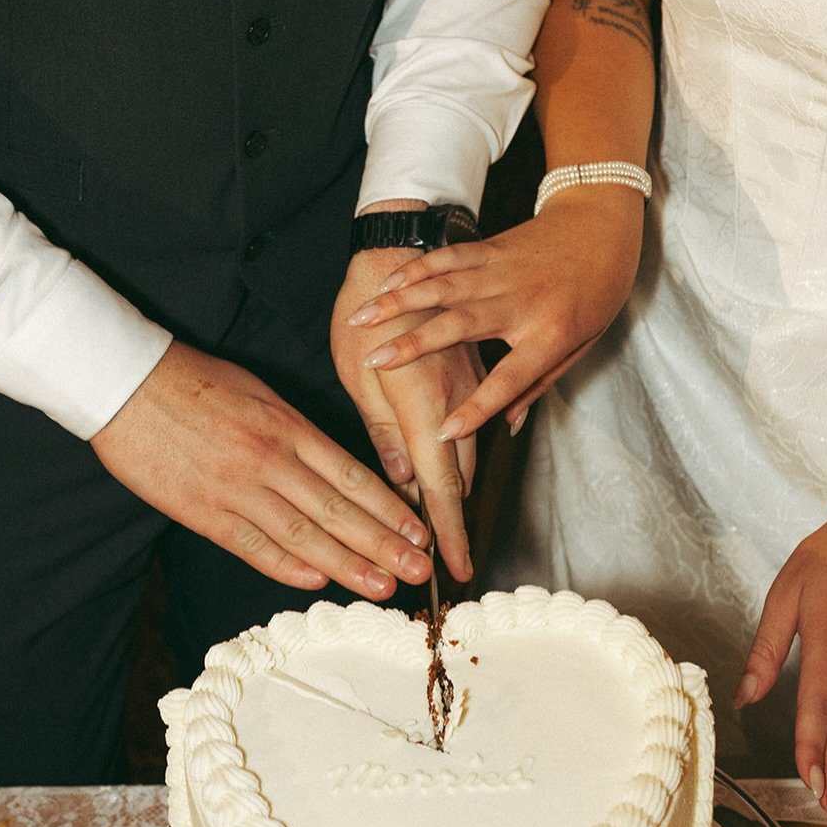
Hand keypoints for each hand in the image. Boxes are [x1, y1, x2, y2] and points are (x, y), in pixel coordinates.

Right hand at [90, 341, 432, 599]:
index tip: (419, 532)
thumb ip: (298, 436)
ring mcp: (236, 489)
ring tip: (383, 587)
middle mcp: (269, 460)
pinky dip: (287, 567)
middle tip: (420, 571)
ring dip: (347, 565)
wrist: (124, 382)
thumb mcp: (260, 396)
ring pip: (304, 535)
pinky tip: (318, 581)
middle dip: (384, 544)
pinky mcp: (202, 511)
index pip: (351, 475)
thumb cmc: (195, 382)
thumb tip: (337, 475)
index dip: (389, 509)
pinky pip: (253, 546)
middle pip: (338, 510)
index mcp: (288, 427)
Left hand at [332, 247, 482, 580]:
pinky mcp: (467, 378)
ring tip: (436, 531)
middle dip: (452, 525)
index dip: (450, 534)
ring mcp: (467, 391)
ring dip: (453, 494)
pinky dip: (454, 458)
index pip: (442, 490)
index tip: (455, 570)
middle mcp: (456, 405)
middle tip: (440, 564)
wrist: (398, 256)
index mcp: (426, 410)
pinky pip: (466, 430)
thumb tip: (401, 481)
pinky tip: (438, 474)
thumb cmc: (364, 311)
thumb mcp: (358, 377)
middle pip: (459, 480)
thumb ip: (383, 433)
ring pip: (466, 456)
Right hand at [343, 189, 644, 441]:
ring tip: (363, 318)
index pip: (509, 380)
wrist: (605, 225)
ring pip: (444, 287)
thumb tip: (508, 426)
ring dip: (400, 302)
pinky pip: (448, 257)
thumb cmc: (597, 293)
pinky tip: (387, 281)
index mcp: (549, 334)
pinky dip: (415, 269)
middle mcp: (521, 302)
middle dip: (414, 345)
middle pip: (461, 326)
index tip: (444, 434)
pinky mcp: (491, 248)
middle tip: (375, 362)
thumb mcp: (581, 346)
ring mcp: (503, 271)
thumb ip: (537, 385)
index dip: (476, 409)